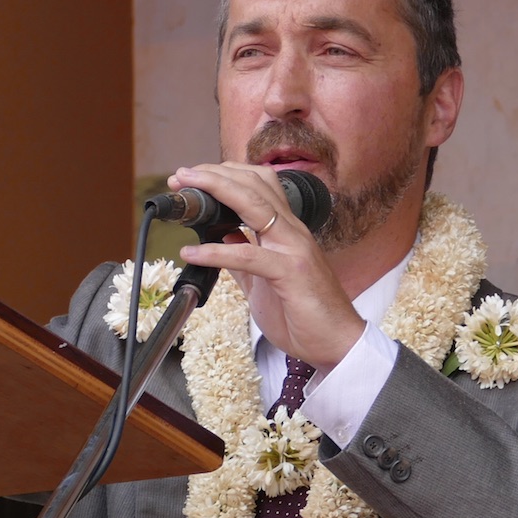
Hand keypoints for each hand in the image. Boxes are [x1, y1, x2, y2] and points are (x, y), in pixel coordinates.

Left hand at [168, 163, 362, 369]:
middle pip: (253, 185)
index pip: (258, 185)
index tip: (194, 176)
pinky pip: (248, 255)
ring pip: (254, 205)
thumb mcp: (264, 281)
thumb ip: (245, 258)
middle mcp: (292, 231)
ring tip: (185, 191)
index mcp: (287, 231)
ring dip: (216, 191)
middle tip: (181, 175)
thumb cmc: (304, 313)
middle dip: (214, 174)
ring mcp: (293, 248)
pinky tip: (191, 253)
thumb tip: (223, 236)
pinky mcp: (290, 272)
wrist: (336, 342)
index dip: (226, 175)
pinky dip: (215, 251)